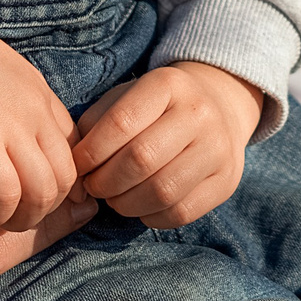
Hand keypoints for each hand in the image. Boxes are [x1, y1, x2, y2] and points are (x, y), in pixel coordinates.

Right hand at [0, 0, 79, 229]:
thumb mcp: (5, 76)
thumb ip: (22, 106)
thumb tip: (22, 139)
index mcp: (45, 99)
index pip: (78, 152)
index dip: (64, 185)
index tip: (37, 200)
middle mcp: (38, 115)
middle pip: (68, 180)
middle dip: (45, 211)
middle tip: (11, 215)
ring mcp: (14, 128)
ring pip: (44, 194)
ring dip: (21, 219)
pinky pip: (7, 195)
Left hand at [71, 62, 261, 227]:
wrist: (219, 107)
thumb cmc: (155, 108)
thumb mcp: (125, 98)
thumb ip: (95, 124)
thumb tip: (73, 165)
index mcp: (168, 84)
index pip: (121, 123)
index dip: (91, 153)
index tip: (78, 166)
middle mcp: (200, 113)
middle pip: (141, 160)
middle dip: (105, 182)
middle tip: (94, 187)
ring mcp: (219, 148)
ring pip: (162, 191)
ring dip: (125, 204)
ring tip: (115, 198)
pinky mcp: (227, 181)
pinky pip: (181, 213)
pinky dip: (151, 216)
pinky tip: (142, 206)